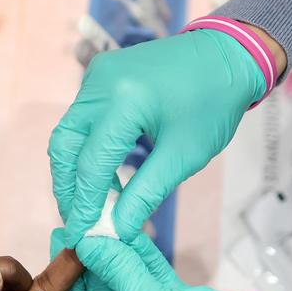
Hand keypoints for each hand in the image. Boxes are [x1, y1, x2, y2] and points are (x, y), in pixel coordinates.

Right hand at [49, 27, 278, 245]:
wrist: (226, 56)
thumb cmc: (213, 104)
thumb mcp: (183, 156)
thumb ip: (145, 194)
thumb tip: (118, 229)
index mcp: (125, 100)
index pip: (91, 163)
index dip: (85, 203)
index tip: (82, 234)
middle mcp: (101, 83)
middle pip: (65, 146)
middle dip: (66, 188)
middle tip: (75, 221)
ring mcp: (96, 75)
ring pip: (67, 133)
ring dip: (72, 170)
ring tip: (85, 204)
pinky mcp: (99, 75)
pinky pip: (80, 118)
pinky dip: (83, 149)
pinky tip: (98, 176)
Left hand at [51, 229, 270, 290]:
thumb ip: (116, 268)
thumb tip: (87, 239)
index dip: (65, 272)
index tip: (61, 234)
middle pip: (96, 290)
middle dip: (89, 256)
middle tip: (81, 216)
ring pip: (122, 278)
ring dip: (114, 249)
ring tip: (102, 212)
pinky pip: (147, 273)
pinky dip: (139, 251)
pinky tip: (129, 224)